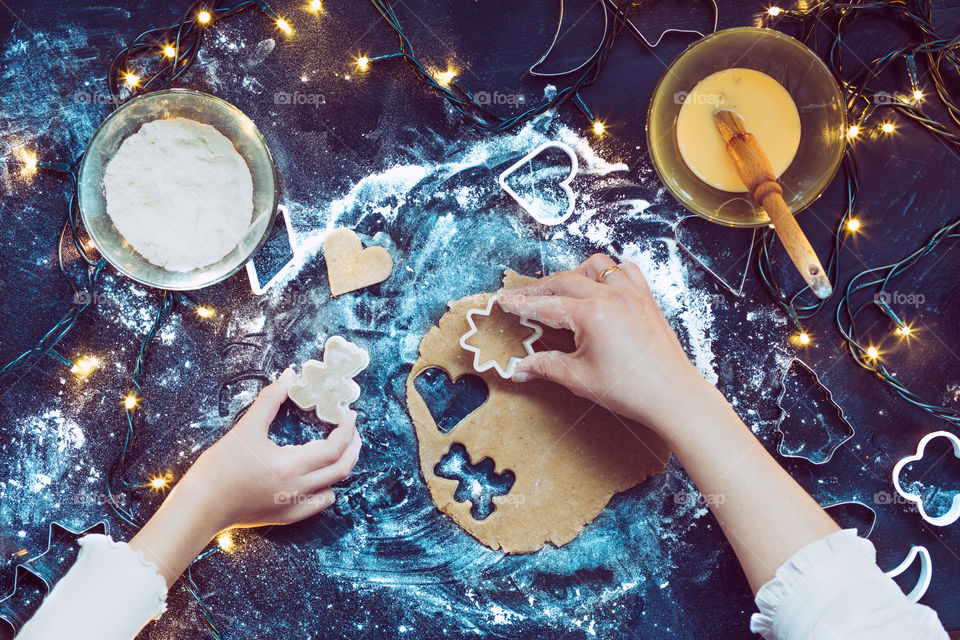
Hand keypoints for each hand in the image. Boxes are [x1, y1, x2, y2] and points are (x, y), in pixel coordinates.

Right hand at [131, 368, 361, 585]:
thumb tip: (290, 375)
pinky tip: (319, 476)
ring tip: (339, 448)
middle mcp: (297, 489)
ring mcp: (293, 506)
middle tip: (351, 428)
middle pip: (342, 468)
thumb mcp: (245, 429)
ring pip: (334, 488)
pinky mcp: (286, 517)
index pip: (334, 447)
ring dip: (341, 466)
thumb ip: (271, 400)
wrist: (199, 506)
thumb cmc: (218, 468)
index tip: (350, 414)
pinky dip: (326, 489)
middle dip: (353, 446)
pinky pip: (319, 504)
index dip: (347, 429)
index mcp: (290, 465)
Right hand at [497, 254, 715, 433]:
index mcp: (593, 315)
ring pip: (596, 266)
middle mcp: (612, 296)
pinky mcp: (647, 299)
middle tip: (522, 298)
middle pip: (565, 281)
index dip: (521, 303)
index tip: (504, 300)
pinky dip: (609, 273)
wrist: (673, 396)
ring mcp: (632, 294)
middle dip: (540, 289)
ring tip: (562, 290)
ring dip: (574, 274)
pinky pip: (626, 271)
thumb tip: (521, 367)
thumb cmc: (631, 390)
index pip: (547, 305)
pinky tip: (601, 287)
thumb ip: (547, 366)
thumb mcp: (580, 379)